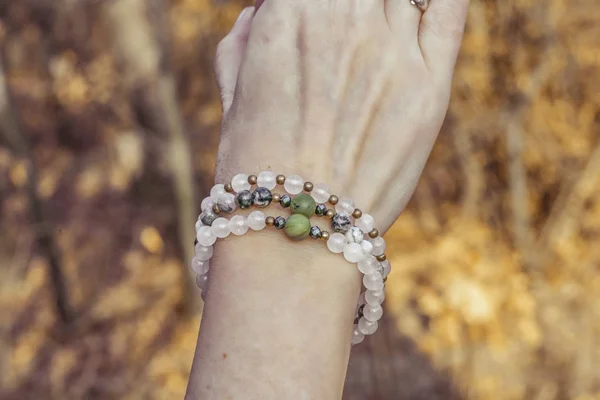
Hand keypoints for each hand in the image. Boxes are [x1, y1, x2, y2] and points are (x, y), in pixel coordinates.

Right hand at [213, 0, 468, 231]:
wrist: (297, 236)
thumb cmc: (255, 171)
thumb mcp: (232, 96)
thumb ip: (247, 37)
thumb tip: (266, 7)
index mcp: (286, 17)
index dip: (305, 0)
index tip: (308, 17)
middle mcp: (342, 21)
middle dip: (346, 6)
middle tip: (341, 33)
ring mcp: (392, 51)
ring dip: (383, 7)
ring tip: (369, 43)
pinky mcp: (431, 86)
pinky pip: (449, 9)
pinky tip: (422, 4)